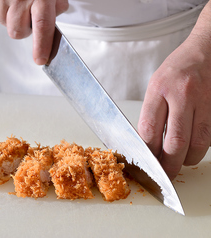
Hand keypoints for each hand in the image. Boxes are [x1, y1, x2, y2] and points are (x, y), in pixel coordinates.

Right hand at [0, 0, 68, 64]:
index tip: (41, 59)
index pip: (42, 27)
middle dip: (24, 29)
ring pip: (5, 24)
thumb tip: (57, 12)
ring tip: (17, 3)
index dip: (42, 46)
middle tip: (28, 16)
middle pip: (18, 32)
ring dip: (12, 19)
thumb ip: (56, 3)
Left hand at [138, 30, 210, 179]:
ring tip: (179, 162)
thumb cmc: (176, 69)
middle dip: (169, 165)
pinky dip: (199, 149)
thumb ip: (152, 114)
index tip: (147, 161)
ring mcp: (204, 101)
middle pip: (175, 142)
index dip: (148, 151)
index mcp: (159, 89)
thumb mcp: (155, 86)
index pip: (150, 129)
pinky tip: (192, 150)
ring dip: (187, 160)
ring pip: (197, 144)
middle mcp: (182, 95)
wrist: (205, 51)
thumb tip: (148, 143)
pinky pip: (209, 137)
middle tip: (165, 174)